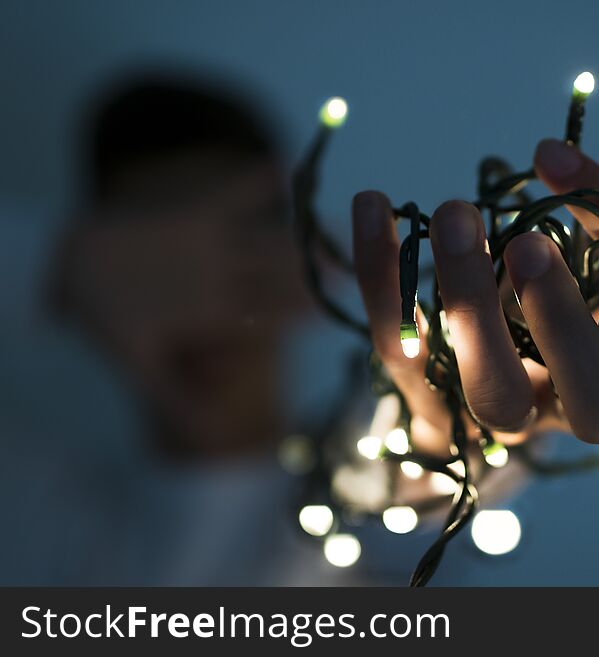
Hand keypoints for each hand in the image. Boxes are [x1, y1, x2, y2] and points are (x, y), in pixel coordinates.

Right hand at [53, 164, 307, 453]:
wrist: (76, 270)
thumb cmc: (106, 320)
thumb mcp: (135, 361)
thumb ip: (171, 396)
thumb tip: (201, 434)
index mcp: (220, 314)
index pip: (267, 315)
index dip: (299, 313)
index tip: (332, 311)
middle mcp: (228, 280)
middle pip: (279, 276)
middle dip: (314, 272)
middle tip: (355, 266)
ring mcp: (217, 247)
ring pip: (266, 239)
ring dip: (298, 230)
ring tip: (333, 221)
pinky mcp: (198, 217)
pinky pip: (230, 196)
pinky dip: (252, 181)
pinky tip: (281, 164)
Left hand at [352, 124, 598, 451]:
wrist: (508, 383)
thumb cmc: (585, 310)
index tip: (553, 155)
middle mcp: (580, 399)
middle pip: (596, 397)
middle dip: (566, 322)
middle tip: (529, 245)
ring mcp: (508, 413)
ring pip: (492, 389)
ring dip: (470, 304)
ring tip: (455, 214)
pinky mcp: (434, 404)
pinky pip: (404, 353)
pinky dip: (383, 280)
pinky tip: (374, 205)